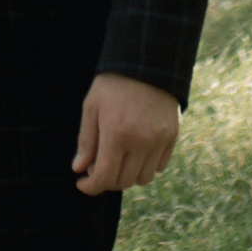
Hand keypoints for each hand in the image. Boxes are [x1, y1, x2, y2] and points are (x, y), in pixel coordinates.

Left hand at [72, 73, 178, 195]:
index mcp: (116, 134)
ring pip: (143, 178)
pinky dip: (145, 167)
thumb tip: (79, 169)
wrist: (147, 63)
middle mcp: (140, 142)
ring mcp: (159, 141)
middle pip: (124, 181)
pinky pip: (159, 167)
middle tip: (97, 169)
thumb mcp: (92, 107)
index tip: (82, 183)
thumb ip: (86, 141)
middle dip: (106, 181)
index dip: (90, 186)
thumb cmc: (114, 84)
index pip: (104, 176)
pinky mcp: (171, 137)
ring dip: (127, 176)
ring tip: (117, 160)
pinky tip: (135, 154)